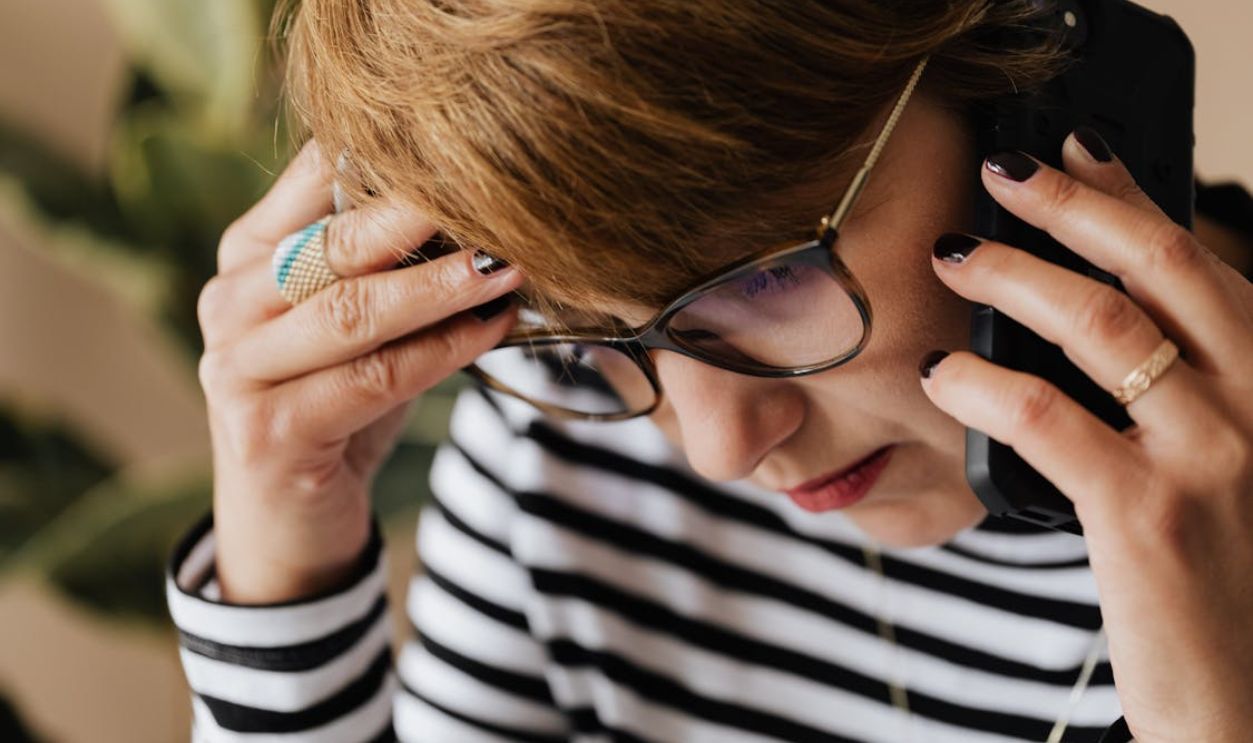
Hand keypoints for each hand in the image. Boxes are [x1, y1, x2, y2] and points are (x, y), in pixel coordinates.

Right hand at [197, 139, 522, 602]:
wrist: (289, 520)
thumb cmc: (336, 404)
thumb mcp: (357, 324)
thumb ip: (389, 268)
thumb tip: (485, 210)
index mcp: (247, 255)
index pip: (311, 180)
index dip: (385, 157)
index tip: (464, 143)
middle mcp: (230, 301)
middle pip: (333, 244)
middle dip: (419, 217)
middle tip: (496, 196)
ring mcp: (237, 367)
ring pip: (353, 312)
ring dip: (440, 288)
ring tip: (506, 266)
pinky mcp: (266, 430)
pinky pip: (372, 378)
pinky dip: (441, 352)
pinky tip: (490, 330)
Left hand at [920, 130, 1252, 741]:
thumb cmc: (1227, 589)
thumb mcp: (1227, 473)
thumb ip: (1178, 399)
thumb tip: (1089, 332)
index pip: (1201, 266)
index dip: (1135, 199)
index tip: (1077, 152)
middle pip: (1161, 269)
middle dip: (1074, 207)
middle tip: (1001, 171)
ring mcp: (1212, 457)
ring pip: (1102, 327)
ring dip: (1016, 276)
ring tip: (955, 257)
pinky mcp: (1148, 516)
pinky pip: (1049, 419)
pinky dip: (983, 385)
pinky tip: (940, 375)